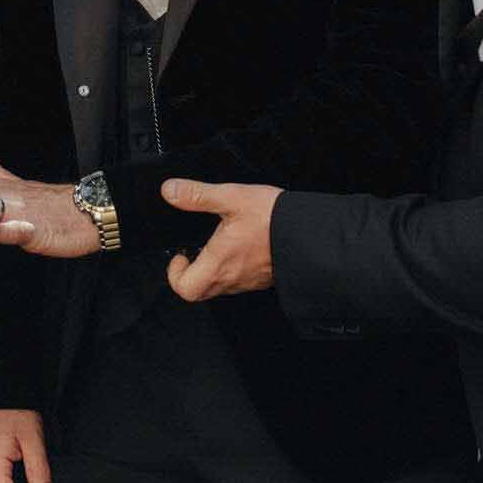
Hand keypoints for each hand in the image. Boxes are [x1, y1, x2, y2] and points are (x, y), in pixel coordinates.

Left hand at [160, 179, 280, 300]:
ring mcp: (249, 281)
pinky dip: (231, 268)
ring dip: (210, 270)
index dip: (174, 275)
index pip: (185, 288)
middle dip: (190, 273)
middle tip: (192, 252)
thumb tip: (170, 191)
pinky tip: (238, 246)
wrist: (312, 234)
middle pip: (200, 291)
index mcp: (219, 263)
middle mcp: (232, 278)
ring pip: (219, 287)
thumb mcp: (231, 198)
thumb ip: (197, 195)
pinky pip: (239, 281)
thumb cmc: (273, 219)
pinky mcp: (263, 278)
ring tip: (215, 245)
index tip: (180, 254)